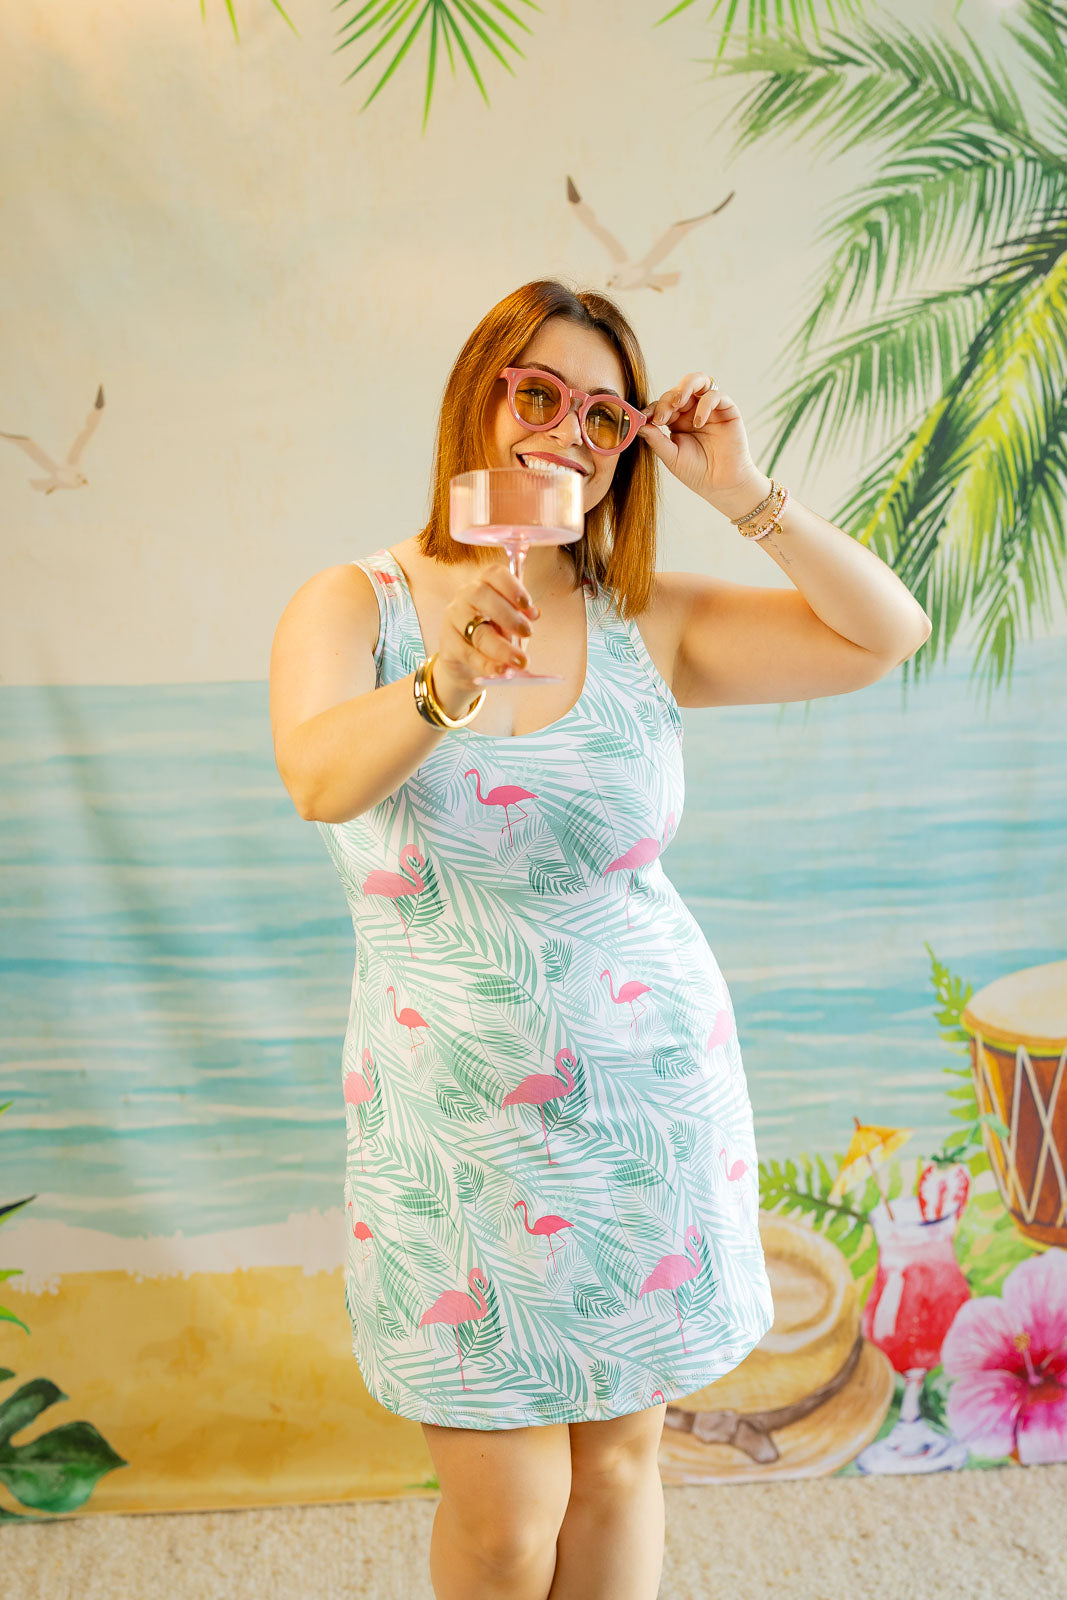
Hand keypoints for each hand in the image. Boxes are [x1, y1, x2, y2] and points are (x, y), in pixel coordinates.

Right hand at [432, 562, 537, 711]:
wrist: (468, 662)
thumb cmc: (494, 634)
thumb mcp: (511, 624)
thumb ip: (521, 617)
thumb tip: (534, 614)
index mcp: (486, 584)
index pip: (495, 574)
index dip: (512, 586)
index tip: (527, 605)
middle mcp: (466, 595)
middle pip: (482, 596)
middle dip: (508, 615)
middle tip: (528, 633)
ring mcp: (454, 617)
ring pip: (476, 630)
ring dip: (501, 647)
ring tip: (520, 661)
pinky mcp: (447, 642)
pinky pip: (467, 652)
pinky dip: (486, 663)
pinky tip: (501, 670)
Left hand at [637, 372, 767, 515]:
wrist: (721, 484)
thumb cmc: (696, 472)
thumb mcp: (671, 457)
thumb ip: (656, 440)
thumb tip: (639, 425)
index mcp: (677, 421)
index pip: (662, 405)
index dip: (653, 408)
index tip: (644, 418)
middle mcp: (692, 411)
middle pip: (677, 391)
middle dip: (666, 400)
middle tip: (661, 416)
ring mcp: (709, 408)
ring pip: (698, 381)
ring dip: (685, 387)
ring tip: (677, 402)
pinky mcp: (727, 409)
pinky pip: (715, 395)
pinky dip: (705, 404)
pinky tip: (698, 423)